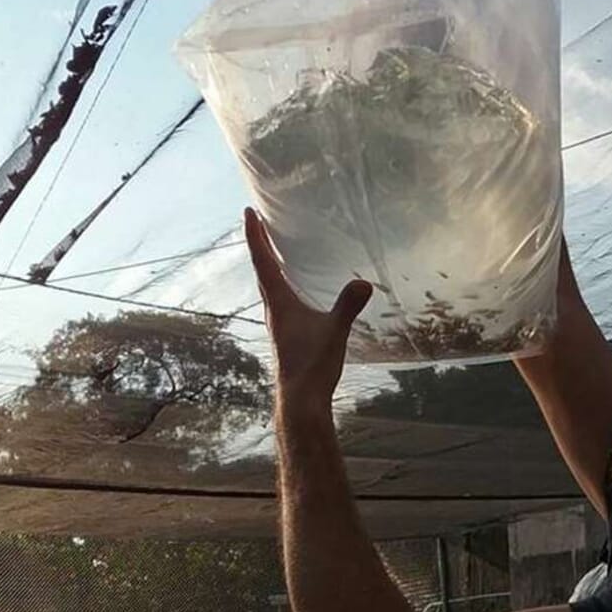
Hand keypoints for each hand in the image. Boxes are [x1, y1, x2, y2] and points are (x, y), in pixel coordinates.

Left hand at [243, 208, 371, 408]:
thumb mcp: (334, 332)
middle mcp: (273, 309)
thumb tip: (364, 282)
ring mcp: (278, 322)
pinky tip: (294, 288)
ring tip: (273, 248)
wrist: (301, 400)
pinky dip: (280, 283)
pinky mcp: (286, 333)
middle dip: (259, 244)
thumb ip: (347, 306)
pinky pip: (279, 299)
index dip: (255, 235)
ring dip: (268, 264)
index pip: (263, 261)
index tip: (248, 211)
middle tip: (257, 221)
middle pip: (262, 269)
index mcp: (280, 302)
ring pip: (268, 285)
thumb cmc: (313, 365)